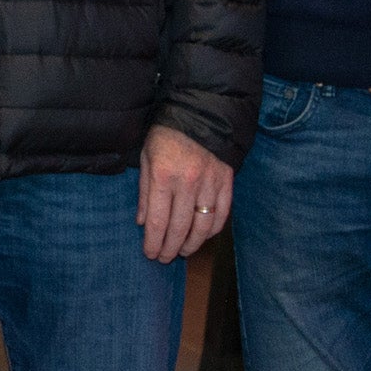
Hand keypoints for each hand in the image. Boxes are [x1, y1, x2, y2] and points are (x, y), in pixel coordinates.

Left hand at [136, 122, 231, 261]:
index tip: (150, 254)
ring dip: (193, 244)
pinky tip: (204, 236)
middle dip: (171, 249)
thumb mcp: (146, 158)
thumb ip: (145, 193)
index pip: (158, 221)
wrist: (201, 112)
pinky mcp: (227, 181)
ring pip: (203, 226)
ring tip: (184, 251)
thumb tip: (143, 223)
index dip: (154, 243)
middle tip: (165, 258)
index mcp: (163, 176)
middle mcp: (187, 183)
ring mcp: (210, 183)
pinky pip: (222, 214)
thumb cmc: (167, 135)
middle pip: (180, 228)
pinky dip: (213, 230)